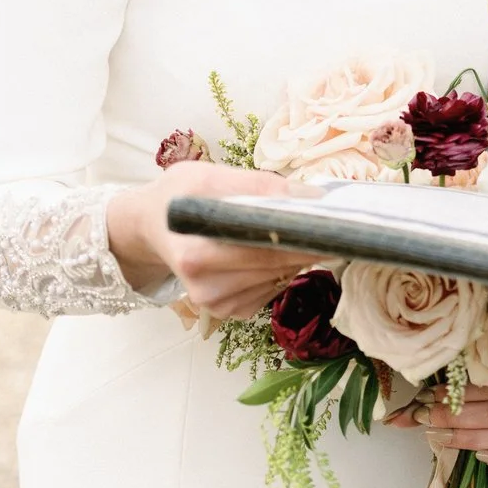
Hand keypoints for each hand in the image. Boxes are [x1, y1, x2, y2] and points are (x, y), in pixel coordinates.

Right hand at [106, 162, 320, 317]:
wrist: (151, 227)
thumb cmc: (178, 196)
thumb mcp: (208, 176)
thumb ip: (259, 186)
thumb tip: (312, 197)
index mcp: (196, 255)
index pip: (266, 249)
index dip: (304, 236)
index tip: (337, 222)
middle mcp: (205, 289)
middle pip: (278, 265)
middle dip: (307, 241)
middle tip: (332, 219)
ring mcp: (217, 305)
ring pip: (281, 277)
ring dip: (295, 253)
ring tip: (291, 228)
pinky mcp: (229, 311)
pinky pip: (273, 288)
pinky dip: (281, 267)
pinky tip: (268, 249)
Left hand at [387, 386, 487, 474]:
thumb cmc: (473, 402)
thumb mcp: (450, 397)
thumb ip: (424, 405)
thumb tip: (391, 420)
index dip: (456, 393)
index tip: (425, 399)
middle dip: (458, 418)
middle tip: (428, 420)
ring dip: (475, 440)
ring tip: (444, 439)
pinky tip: (483, 459)